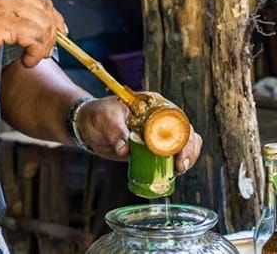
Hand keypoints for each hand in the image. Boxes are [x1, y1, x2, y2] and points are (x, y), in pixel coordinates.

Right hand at [0, 0, 65, 68]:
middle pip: (45, 8)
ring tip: (34, 58)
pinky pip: (34, 36)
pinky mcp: (2, 23)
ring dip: (45, 44)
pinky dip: (36, 51)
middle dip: (54, 30)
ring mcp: (3, 6)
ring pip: (43, 23)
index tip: (58, 31)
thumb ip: (2, 15)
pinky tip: (27, 61)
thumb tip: (26, 27)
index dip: (52, 15)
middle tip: (49, 50)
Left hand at [76, 97, 202, 172]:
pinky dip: (176, 162)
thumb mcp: (106, 119)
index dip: (182, 133)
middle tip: (182, 165)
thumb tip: (124, 149)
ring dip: (187, 155)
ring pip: (183, 142)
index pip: (176, 117)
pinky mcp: (152, 148)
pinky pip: (170, 154)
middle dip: (188, 148)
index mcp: (153, 105)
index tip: (179, 150)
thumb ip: (116, 131)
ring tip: (180, 169)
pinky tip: (175, 172)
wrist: (88, 125)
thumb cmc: (98, 114)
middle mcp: (160, 118)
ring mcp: (158, 133)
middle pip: (185, 131)